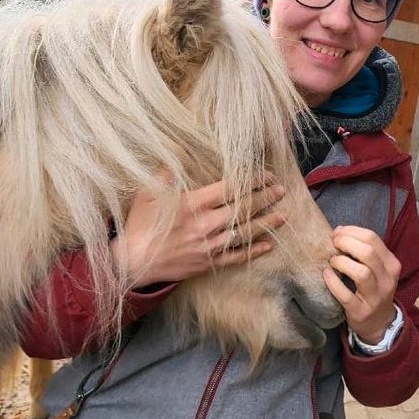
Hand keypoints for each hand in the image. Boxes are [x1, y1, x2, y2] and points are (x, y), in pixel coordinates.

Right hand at [110, 175, 285, 287]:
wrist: (134, 262)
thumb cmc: (141, 224)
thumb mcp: (148, 193)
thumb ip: (166, 174)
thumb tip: (178, 156)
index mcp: (193, 204)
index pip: (230, 189)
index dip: (252, 181)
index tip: (266, 176)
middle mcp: (205, 224)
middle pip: (243, 209)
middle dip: (265, 198)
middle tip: (281, 190)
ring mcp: (209, 246)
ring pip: (245, 233)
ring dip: (266, 223)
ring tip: (283, 214)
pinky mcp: (209, 263)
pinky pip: (237, 257)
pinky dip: (254, 251)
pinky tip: (269, 244)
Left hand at [323, 226, 401, 344]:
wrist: (380, 323)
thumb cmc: (373, 289)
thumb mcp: (377, 269)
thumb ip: (363, 250)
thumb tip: (338, 230)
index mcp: (391, 264)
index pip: (372, 238)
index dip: (351, 231)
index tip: (337, 232)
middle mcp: (387, 279)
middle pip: (368, 253)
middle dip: (346, 243)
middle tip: (333, 244)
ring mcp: (376, 297)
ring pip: (361, 273)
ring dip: (342, 263)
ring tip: (332, 261)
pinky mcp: (361, 311)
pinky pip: (346, 295)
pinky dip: (333, 283)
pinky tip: (326, 275)